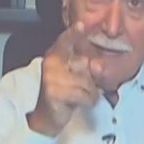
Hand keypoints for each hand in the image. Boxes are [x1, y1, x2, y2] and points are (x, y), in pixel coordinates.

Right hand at [27, 21, 101, 136]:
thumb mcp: (74, 76)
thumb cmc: (63, 94)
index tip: (82, 24)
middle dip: (89, 78)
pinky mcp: (55, 93)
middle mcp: (51, 65)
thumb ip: (85, 68)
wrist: (46, 118)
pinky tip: (77, 104)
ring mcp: (51, 79)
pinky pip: (84, 95)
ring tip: (77, 98)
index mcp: (54, 57)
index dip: (74, 33)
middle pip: (84, 65)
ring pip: (87, 82)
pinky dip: (87, 102)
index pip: (64, 42)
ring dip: (89, 93)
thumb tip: (97, 67)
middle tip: (78, 87)